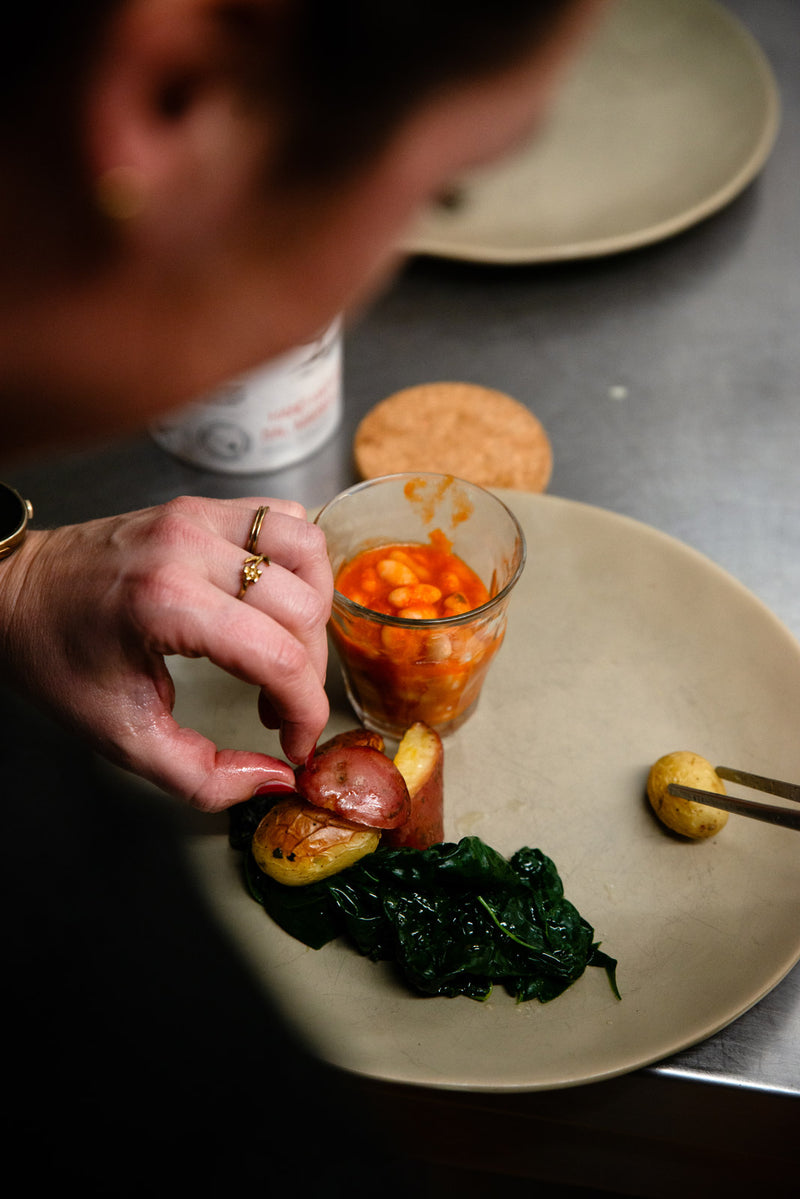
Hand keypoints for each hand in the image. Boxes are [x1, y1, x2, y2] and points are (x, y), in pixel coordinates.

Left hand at [0, 495, 332, 809]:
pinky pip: (285, 521)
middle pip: (303, 609)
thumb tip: (272, 778)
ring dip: (313, 611)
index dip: (304, 713)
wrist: (13, 592)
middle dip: (307, 674)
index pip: (280, 656)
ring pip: (309, 553)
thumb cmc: (57, 656)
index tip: (293, 743)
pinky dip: (298, 564)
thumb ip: (201, 776)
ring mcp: (199, 516)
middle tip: (277, 708)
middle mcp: (189, 546)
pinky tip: (273, 604)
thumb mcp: (121, 738)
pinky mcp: (203, 506)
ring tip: (283, 651)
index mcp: (164, 601)